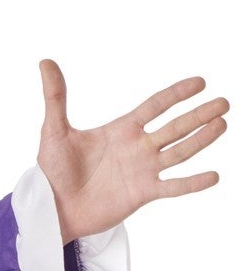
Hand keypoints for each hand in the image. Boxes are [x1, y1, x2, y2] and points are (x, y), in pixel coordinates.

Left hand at [37, 62, 228, 243]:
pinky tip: (214, 176)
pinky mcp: (142, 194)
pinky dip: (192, 183)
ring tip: (222, 124)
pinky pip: (172, 187)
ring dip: (201, 139)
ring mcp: (143, 171)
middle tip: (224, 102)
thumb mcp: (54, 131)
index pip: (155, 106)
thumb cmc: (53, 171)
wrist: (52, 208)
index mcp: (122, 129)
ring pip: (179, 152)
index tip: (200, 82)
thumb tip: (45, 62)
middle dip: (199, 115)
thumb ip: (55, 97)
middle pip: (175, 127)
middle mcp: (137, 148)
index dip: (177, 94)